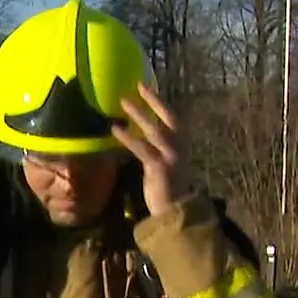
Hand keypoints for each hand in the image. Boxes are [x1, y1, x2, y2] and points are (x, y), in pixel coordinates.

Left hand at [111, 83, 188, 215]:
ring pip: (154, 130)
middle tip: (138, 85)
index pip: (173, 118)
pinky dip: (128, 137)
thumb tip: (144, 133)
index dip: (160, 102)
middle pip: (168, 118)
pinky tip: (115, 129)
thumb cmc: (169, 189)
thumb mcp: (167, 164)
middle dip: (154, 101)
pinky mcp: (159, 167)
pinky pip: (141, 148)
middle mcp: (179, 148)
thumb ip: (159, 149)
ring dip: (138, 114)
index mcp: (182, 145)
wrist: (175, 212)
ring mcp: (171, 157)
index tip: (147, 87)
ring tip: (123, 102)